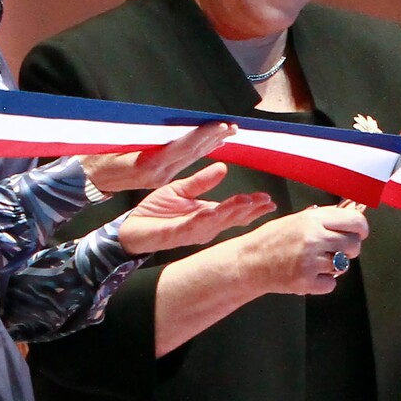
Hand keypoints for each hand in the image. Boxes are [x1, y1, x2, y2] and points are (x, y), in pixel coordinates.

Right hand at [82, 122, 235, 192]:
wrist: (90, 179)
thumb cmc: (98, 156)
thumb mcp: (115, 143)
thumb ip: (142, 136)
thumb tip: (164, 126)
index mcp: (149, 164)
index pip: (182, 147)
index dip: (203, 136)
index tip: (220, 126)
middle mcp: (159, 173)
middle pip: (191, 153)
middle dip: (213, 138)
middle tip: (233, 126)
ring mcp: (161, 177)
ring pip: (191, 157)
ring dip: (211, 143)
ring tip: (229, 131)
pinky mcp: (160, 177)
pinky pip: (184, 162)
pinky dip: (199, 150)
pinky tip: (213, 143)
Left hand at [117, 162, 274, 253]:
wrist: (132, 227)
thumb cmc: (157, 211)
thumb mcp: (181, 190)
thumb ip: (201, 181)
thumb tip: (223, 166)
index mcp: (207, 215)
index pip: (234, 212)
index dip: (252, 206)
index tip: (268, 199)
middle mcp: (204, 226)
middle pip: (231, 218)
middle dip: (249, 210)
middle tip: (266, 202)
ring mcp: (190, 231)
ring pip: (215, 223)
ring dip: (231, 213)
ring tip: (246, 202)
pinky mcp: (174, 233)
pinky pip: (190, 226)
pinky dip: (202, 220)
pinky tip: (212, 212)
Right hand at [235, 205, 369, 295]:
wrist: (248, 262)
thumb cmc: (270, 240)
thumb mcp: (296, 220)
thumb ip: (322, 220)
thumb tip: (350, 220)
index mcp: (312, 219)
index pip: (355, 222)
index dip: (361, 229)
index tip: (358, 233)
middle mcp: (314, 238)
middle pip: (354, 245)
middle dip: (348, 249)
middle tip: (333, 250)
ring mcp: (311, 261)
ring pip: (344, 265)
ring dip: (334, 266)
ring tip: (316, 262)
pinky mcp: (306, 282)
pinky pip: (331, 284)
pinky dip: (322, 282)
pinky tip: (308, 275)